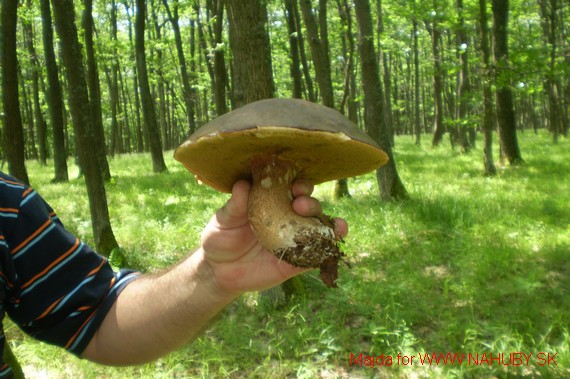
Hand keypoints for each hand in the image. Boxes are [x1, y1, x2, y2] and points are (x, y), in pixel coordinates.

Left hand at [199, 180, 347, 295]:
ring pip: (318, 227)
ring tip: (334, 223)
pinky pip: (317, 253)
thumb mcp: (224, 220)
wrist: (217, 271)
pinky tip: (338, 238)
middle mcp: (287, 217)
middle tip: (300, 204)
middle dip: (310, 202)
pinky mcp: (296, 261)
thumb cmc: (220, 238)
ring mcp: (294, 239)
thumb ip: (235, 205)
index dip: (296, 183)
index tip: (293, 184)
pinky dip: (330, 245)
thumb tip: (242, 184)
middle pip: (308, 205)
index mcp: (271, 201)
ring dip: (328, 221)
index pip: (290, 187)